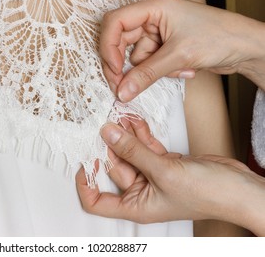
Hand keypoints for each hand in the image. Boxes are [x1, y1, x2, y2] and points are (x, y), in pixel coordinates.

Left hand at [76, 122, 264, 235]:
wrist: (237, 188)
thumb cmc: (206, 194)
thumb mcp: (163, 171)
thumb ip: (133, 151)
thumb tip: (108, 134)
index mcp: (135, 206)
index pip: (97, 202)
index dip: (85, 184)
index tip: (83, 160)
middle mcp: (141, 193)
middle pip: (113, 168)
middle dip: (107, 146)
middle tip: (102, 124)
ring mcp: (153, 176)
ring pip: (130, 153)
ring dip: (124, 135)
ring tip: (117, 115)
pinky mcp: (164, 163)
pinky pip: (145, 147)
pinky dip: (140, 134)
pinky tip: (133, 120)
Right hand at [100, 0, 264, 101]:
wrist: (246, 47)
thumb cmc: (221, 37)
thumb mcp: (179, 56)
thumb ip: (146, 74)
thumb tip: (122, 91)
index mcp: (154, 7)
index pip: (115, 22)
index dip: (109, 47)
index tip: (114, 70)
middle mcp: (153, 17)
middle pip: (121, 41)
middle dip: (124, 66)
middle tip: (124, 87)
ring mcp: (158, 32)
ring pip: (136, 57)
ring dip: (153, 70)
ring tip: (178, 68)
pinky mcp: (165, 46)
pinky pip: (150, 64)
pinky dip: (164, 71)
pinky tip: (184, 69)